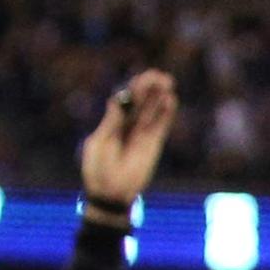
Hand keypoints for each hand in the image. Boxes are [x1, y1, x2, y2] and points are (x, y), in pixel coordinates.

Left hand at [79, 69, 177, 202]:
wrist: (109, 194)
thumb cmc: (98, 169)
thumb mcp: (100, 142)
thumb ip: (112, 122)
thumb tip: (119, 99)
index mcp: (111, 124)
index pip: (125, 102)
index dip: (133, 89)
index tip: (140, 77)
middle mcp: (128, 127)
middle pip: (141, 104)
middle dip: (150, 89)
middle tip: (160, 75)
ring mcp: (141, 136)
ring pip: (152, 113)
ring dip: (160, 98)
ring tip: (168, 83)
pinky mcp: (152, 147)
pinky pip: (160, 127)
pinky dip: (166, 115)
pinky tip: (171, 101)